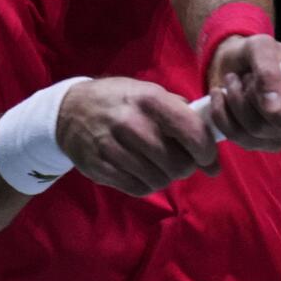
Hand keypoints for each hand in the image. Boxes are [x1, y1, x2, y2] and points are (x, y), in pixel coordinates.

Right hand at [56, 77, 219, 196]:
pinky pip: (137, 188)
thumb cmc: (119, 100)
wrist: (70, 110)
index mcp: (150, 99)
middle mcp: (131, 123)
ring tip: (159, 166)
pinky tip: (143, 173)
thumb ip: (179, 112)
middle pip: (176, 163)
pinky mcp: (99, 167)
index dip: (206, 150)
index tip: (208, 158)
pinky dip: (147, 185)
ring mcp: (113, 147)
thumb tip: (210, 143)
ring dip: (165, 177)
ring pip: (158, 179)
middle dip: (186, 167)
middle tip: (181, 163)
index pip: (191, 130)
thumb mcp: (148, 92)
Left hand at [205, 35, 280, 151]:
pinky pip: (237, 136)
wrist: (231, 64)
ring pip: (257, 130)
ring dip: (237, 100)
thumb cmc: (255, 54)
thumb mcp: (261, 46)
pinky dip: (222, 112)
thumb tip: (273, 105)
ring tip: (233, 81)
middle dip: (257, 94)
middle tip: (248, 75)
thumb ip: (269, 68)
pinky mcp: (257, 143)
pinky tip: (220, 95)